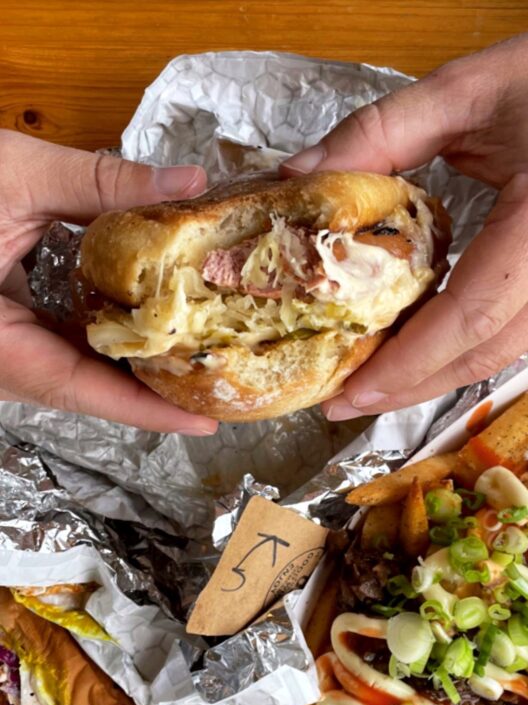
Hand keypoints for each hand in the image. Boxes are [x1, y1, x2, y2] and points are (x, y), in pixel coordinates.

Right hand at [0, 130, 216, 433]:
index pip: (82, 390)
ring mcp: (0, 352)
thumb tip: (189, 183)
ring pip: (73, 371)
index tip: (205, 420)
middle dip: (152, 389)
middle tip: (220, 381)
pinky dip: (102, 338)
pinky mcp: (3, 333)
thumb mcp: (14, 176)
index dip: (147, 411)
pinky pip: (57, 348)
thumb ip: (101, 182)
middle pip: (86, 389)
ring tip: (197, 353)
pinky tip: (145, 321)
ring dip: (131, 363)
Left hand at [283, 24, 527, 419]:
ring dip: (435, 374)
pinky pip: (519, 333)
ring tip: (371, 380)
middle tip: (344, 402)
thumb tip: (298, 176)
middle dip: (409, 387)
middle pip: (484, 352)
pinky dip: (464, 346)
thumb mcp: (468, 88)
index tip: (349, 392)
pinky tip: (419, 344)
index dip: (405, 365)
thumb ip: (381, 132)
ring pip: (504, 352)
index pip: (469, 316)